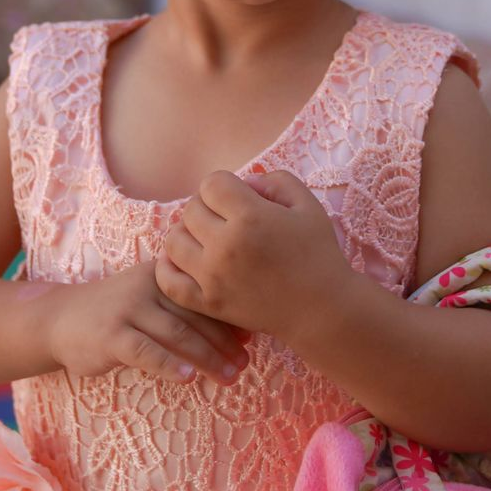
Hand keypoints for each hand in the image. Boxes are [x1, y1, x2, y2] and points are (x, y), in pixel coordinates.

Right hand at [49, 261, 251, 385]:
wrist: (61, 319)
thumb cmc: (118, 313)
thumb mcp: (151, 299)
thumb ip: (185, 308)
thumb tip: (239, 330)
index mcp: (162, 274)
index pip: (203, 293)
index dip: (230, 317)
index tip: (251, 339)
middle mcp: (148, 285)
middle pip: (196, 314)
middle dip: (225, 341)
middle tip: (246, 364)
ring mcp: (128, 309)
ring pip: (178, 333)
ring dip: (208, 357)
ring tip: (230, 376)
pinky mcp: (111, 335)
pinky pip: (146, 351)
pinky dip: (169, 365)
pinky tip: (189, 379)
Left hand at [156, 169, 350, 341]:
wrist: (322, 309)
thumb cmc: (318, 254)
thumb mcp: (307, 205)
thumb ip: (276, 181)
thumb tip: (246, 182)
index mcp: (250, 217)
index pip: (211, 184)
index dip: (224, 185)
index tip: (239, 197)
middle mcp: (225, 245)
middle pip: (190, 209)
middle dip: (207, 207)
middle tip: (226, 218)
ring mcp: (212, 277)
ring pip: (173, 240)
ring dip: (187, 234)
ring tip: (207, 239)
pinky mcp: (208, 303)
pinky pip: (168, 281)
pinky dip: (168, 268)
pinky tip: (186, 261)